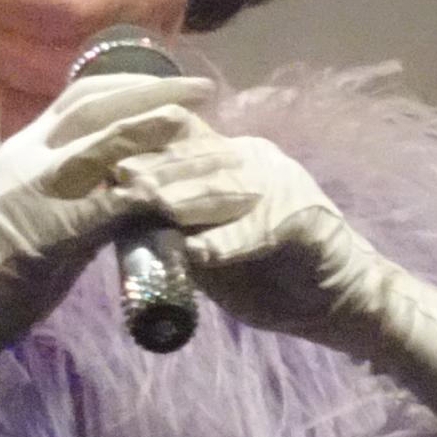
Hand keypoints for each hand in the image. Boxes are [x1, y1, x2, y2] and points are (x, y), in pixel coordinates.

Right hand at [0, 70, 221, 349]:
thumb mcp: (27, 205)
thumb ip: (65, 182)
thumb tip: (115, 170)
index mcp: (23, 148)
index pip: (79, 96)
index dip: (128, 82)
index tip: (170, 82)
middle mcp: (29, 157)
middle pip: (97, 104)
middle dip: (153, 91)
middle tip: (204, 89)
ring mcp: (41, 190)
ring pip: (108, 143)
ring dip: (158, 130)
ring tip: (200, 124)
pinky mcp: (58, 231)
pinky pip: (116, 203)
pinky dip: (153, 193)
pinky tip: (183, 190)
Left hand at [123, 130, 385, 347]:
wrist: (335, 297)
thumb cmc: (265, 273)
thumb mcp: (208, 241)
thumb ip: (172, 224)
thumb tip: (117, 215)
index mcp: (230, 159)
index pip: (181, 139)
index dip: (144, 145)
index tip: (102, 159)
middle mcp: (255, 162)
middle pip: (200, 160)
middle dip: (157, 168)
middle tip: (118, 177)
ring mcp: (282, 186)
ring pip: (228, 188)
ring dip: (189, 197)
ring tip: (154, 207)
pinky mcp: (304, 219)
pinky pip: (260, 228)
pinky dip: (229, 242)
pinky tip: (200, 253)